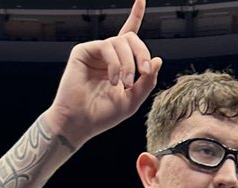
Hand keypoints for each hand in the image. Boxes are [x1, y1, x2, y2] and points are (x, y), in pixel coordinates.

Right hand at [46, 0, 161, 147]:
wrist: (80, 122)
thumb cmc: (103, 115)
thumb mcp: (132, 101)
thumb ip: (146, 82)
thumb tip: (157, 59)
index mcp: (119, 64)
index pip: (129, 36)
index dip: (135, 15)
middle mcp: (107, 55)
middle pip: (131, 38)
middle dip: (141, 53)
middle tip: (143, 72)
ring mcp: (95, 52)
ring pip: (120, 43)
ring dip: (128, 64)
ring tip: (123, 84)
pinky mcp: (83, 51)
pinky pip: (107, 47)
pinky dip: (114, 64)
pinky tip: (112, 80)